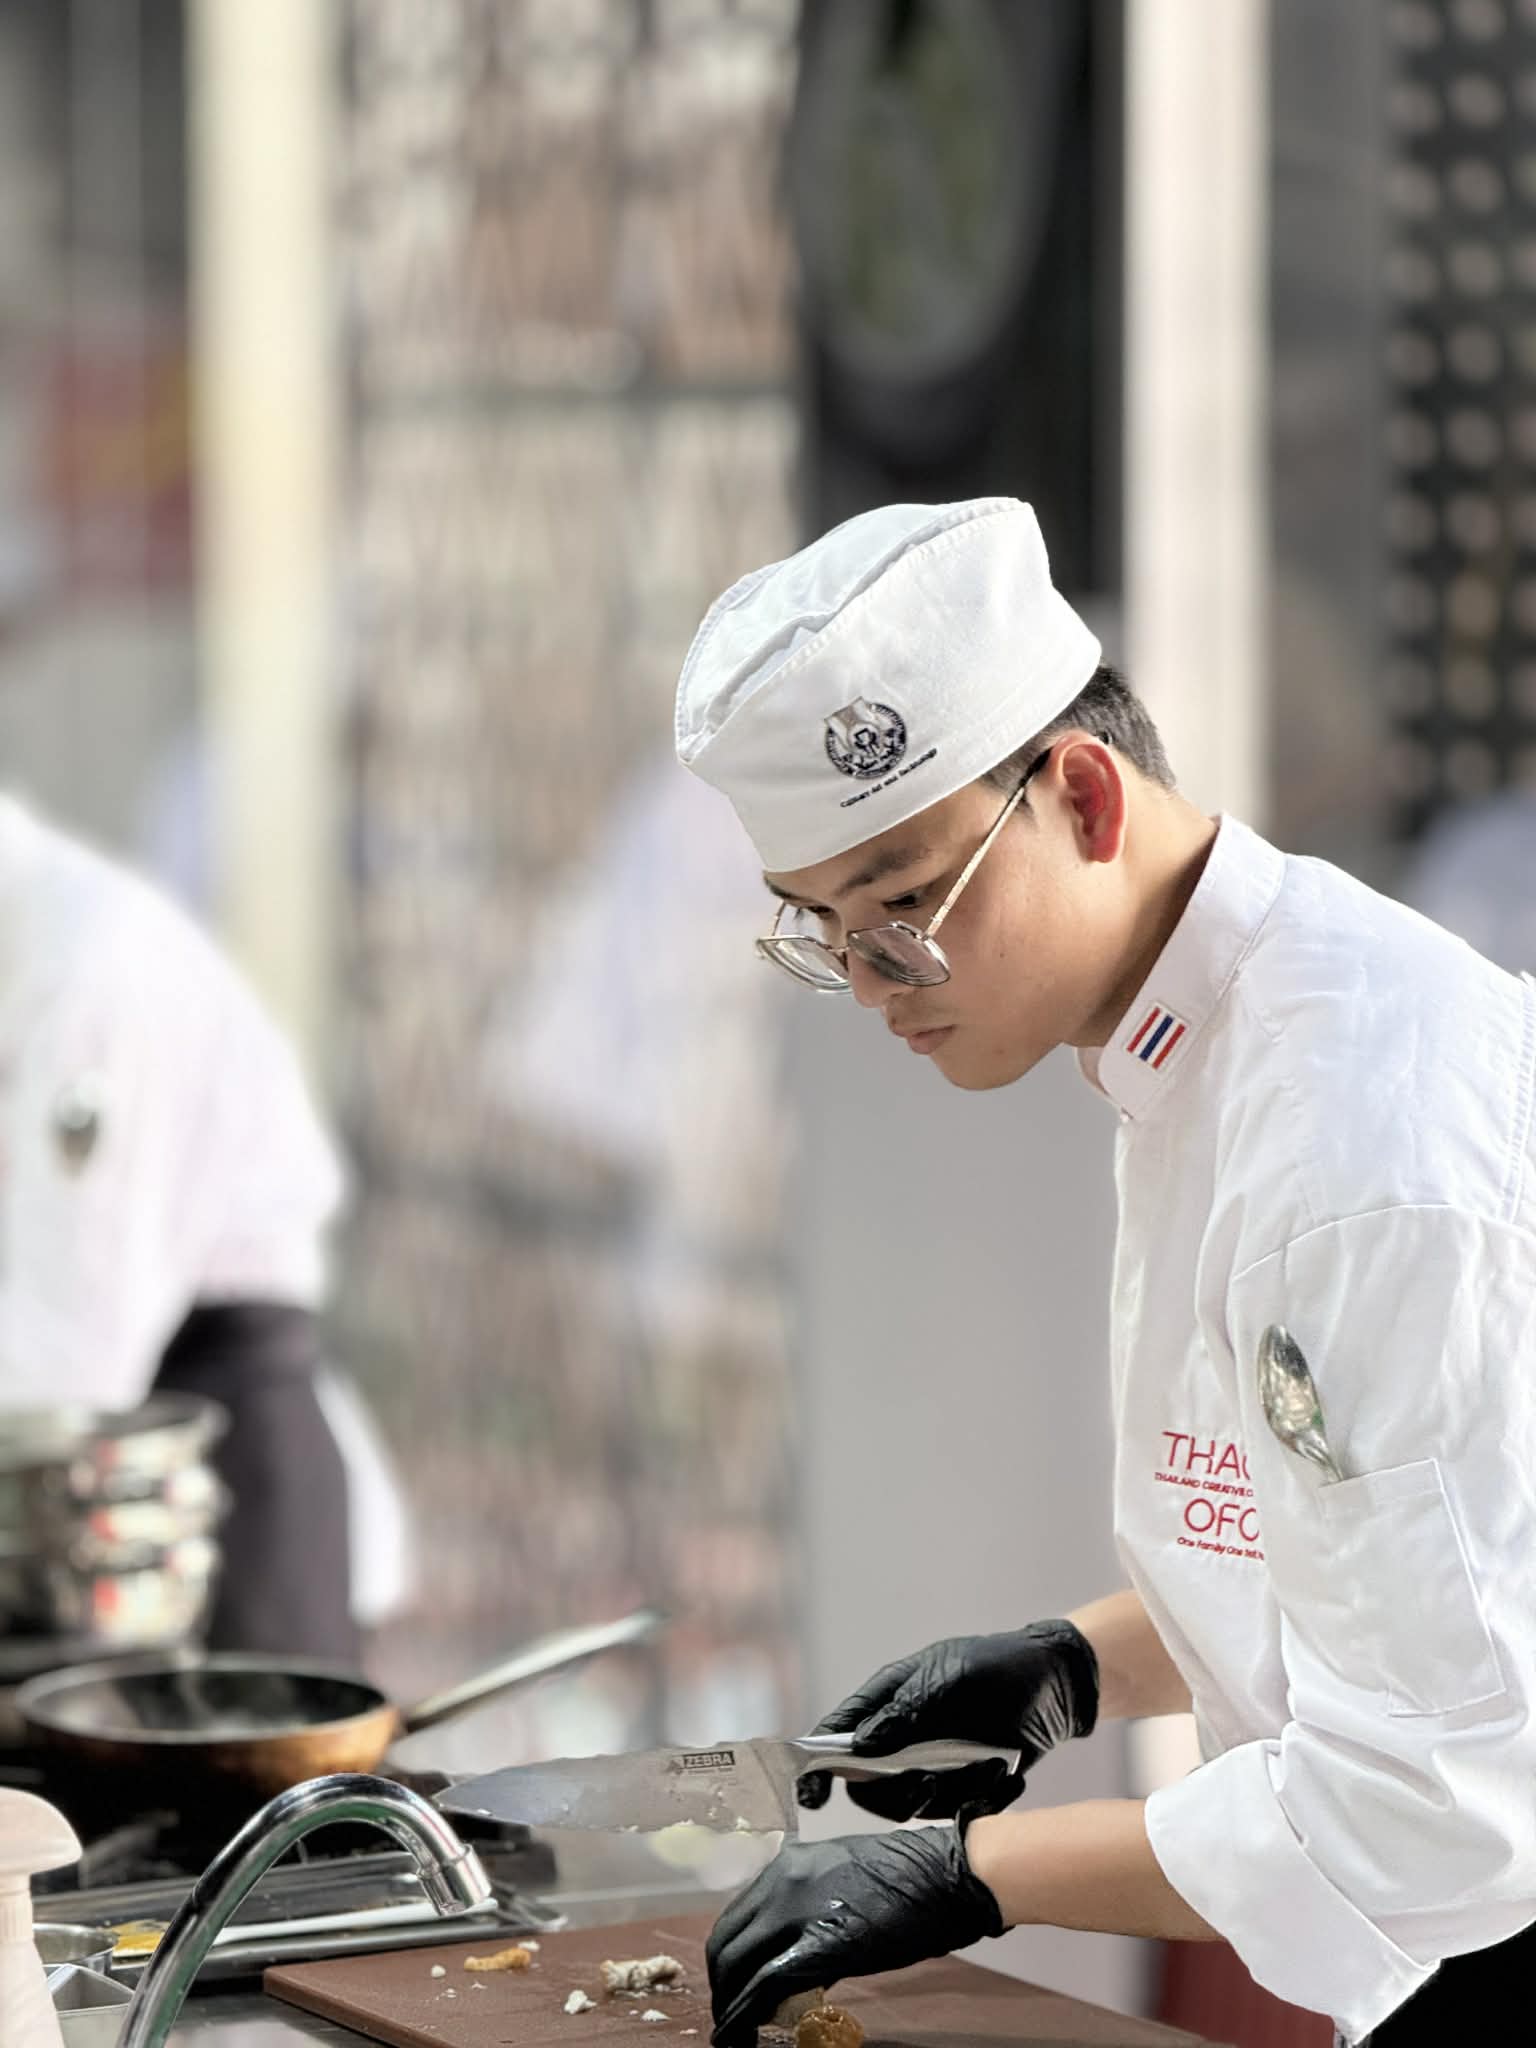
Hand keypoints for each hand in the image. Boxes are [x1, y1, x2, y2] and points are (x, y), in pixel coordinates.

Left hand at [706, 1826, 1002, 2047]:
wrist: (947, 1874)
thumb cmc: (910, 1876)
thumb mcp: (843, 1876)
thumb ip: (809, 1904)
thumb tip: (794, 1949)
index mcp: (788, 1863)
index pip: (737, 1915)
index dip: (729, 1956)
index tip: (733, 1981)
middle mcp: (782, 1881)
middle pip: (727, 1941)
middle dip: (723, 1983)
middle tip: (730, 2013)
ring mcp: (797, 1910)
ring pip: (737, 1964)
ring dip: (730, 2003)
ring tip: (737, 2030)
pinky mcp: (819, 1945)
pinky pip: (764, 1986)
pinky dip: (744, 2015)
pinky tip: (740, 2035)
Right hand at [797, 1620, 1097, 1819]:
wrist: (1057, 1686)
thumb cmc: (997, 1668)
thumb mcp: (950, 1679)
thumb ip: (905, 1712)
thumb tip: (860, 1746)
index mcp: (889, 1701)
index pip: (839, 1735)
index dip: (818, 1766)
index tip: (813, 1795)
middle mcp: (903, 1739)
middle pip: (869, 1784)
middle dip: (895, 1790)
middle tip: (928, 1779)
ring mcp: (932, 1766)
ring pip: (910, 1804)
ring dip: (946, 1793)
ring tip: (984, 1766)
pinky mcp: (964, 1789)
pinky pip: (955, 1812)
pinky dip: (981, 1796)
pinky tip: (1005, 1770)